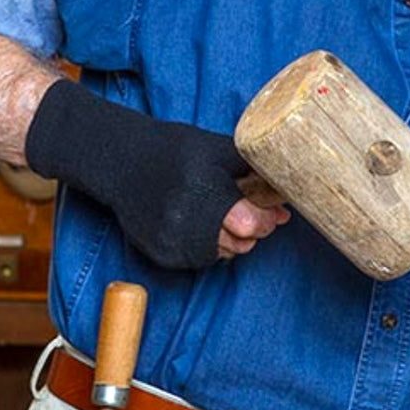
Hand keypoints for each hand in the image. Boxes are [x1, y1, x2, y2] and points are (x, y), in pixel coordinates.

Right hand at [26, 79, 288, 268]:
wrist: (122, 162)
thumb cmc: (176, 150)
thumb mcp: (217, 149)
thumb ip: (252, 168)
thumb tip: (287, 191)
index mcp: (205, 191)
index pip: (250, 223)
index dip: (267, 219)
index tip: (274, 213)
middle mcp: (186, 220)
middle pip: (240, 243)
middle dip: (254, 231)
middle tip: (254, 215)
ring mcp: (171, 240)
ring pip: (222, 254)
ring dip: (233, 240)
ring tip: (226, 217)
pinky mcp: (160, 254)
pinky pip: (199, 260)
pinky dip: (209, 247)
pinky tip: (204, 226)